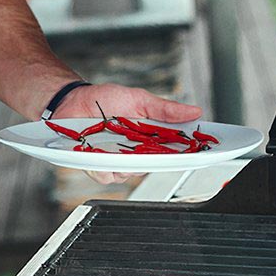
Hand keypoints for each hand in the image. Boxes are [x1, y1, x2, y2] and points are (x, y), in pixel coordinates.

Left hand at [54, 83, 202, 185]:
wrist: (73, 101)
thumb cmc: (105, 99)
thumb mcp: (139, 99)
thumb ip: (165, 109)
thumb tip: (194, 111)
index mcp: (150, 138)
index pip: (175, 151)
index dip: (189, 154)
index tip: (202, 152)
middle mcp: (135, 153)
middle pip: (154, 166)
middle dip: (155, 159)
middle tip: (149, 145)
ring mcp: (116, 161)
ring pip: (130, 174)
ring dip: (125, 161)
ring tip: (115, 142)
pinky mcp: (97, 166)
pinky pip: (106, 175)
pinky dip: (103, 165)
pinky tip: (97, 151)